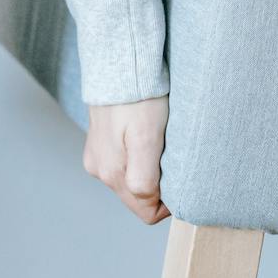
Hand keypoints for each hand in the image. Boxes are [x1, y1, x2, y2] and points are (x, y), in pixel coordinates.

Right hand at [83, 97, 169, 223]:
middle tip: (171, 157)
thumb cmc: (139, 98)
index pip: (147, 213)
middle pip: (138, 198)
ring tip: (158, 143)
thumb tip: (146, 201)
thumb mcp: (147, 139)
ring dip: (148, 170)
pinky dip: (137, 157)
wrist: (120, 65)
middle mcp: (101, 172)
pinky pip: (122, 164)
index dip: (167, 203)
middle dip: (158, 186)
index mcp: (113, 175)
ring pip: (131, 181)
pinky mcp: (98, 145)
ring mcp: (97, 159)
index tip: (179, 179)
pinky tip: (143, 136)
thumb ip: (144, 177)